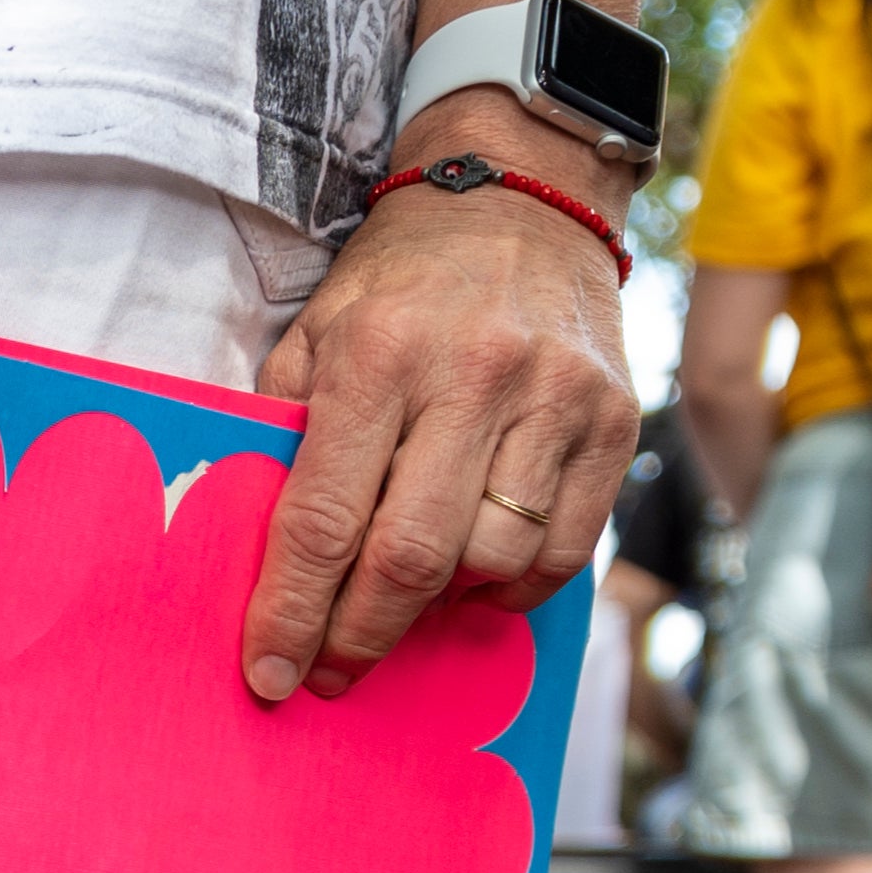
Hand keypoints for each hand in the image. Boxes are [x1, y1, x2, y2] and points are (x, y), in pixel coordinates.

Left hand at [240, 108, 641, 704]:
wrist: (526, 196)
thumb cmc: (402, 280)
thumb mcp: (317, 330)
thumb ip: (284, 431)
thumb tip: (256, 553)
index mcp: (379, 355)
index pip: (324, 520)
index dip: (292, 613)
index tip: (270, 676)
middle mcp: (476, 375)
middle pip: (411, 557)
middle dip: (360, 634)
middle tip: (331, 670)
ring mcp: (556, 398)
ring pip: (493, 560)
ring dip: (439, 606)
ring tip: (405, 598)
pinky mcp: (615, 420)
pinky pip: (564, 550)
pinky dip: (514, 587)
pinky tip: (476, 576)